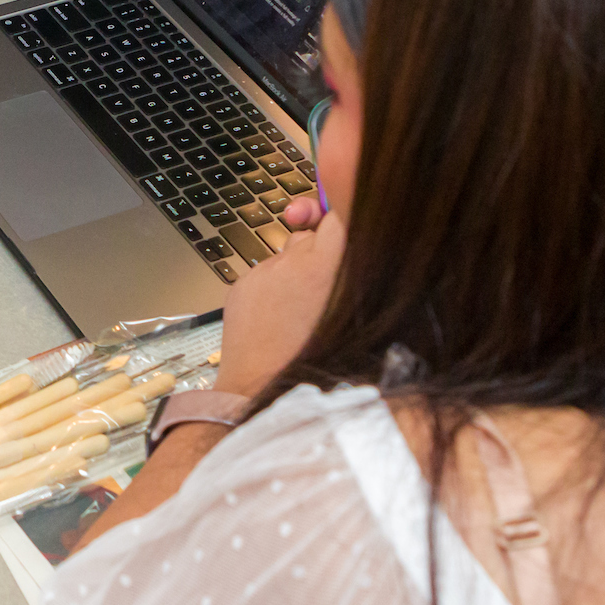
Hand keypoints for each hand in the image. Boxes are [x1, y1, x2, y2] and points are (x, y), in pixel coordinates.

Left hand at [214, 204, 347, 397]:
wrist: (265, 391)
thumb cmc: (316, 361)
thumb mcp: (357, 314)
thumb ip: (359, 275)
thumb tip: (362, 248)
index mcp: (331, 266)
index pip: (340, 214)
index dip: (343, 214)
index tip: (344, 219)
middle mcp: (296, 261)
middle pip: (313, 232)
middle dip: (319, 246)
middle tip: (324, 269)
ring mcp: (266, 271)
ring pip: (287, 253)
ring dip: (296, 268)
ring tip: (302, 306)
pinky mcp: (243, 283)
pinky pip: (264, 273)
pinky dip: (273, 286)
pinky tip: (279, 316)